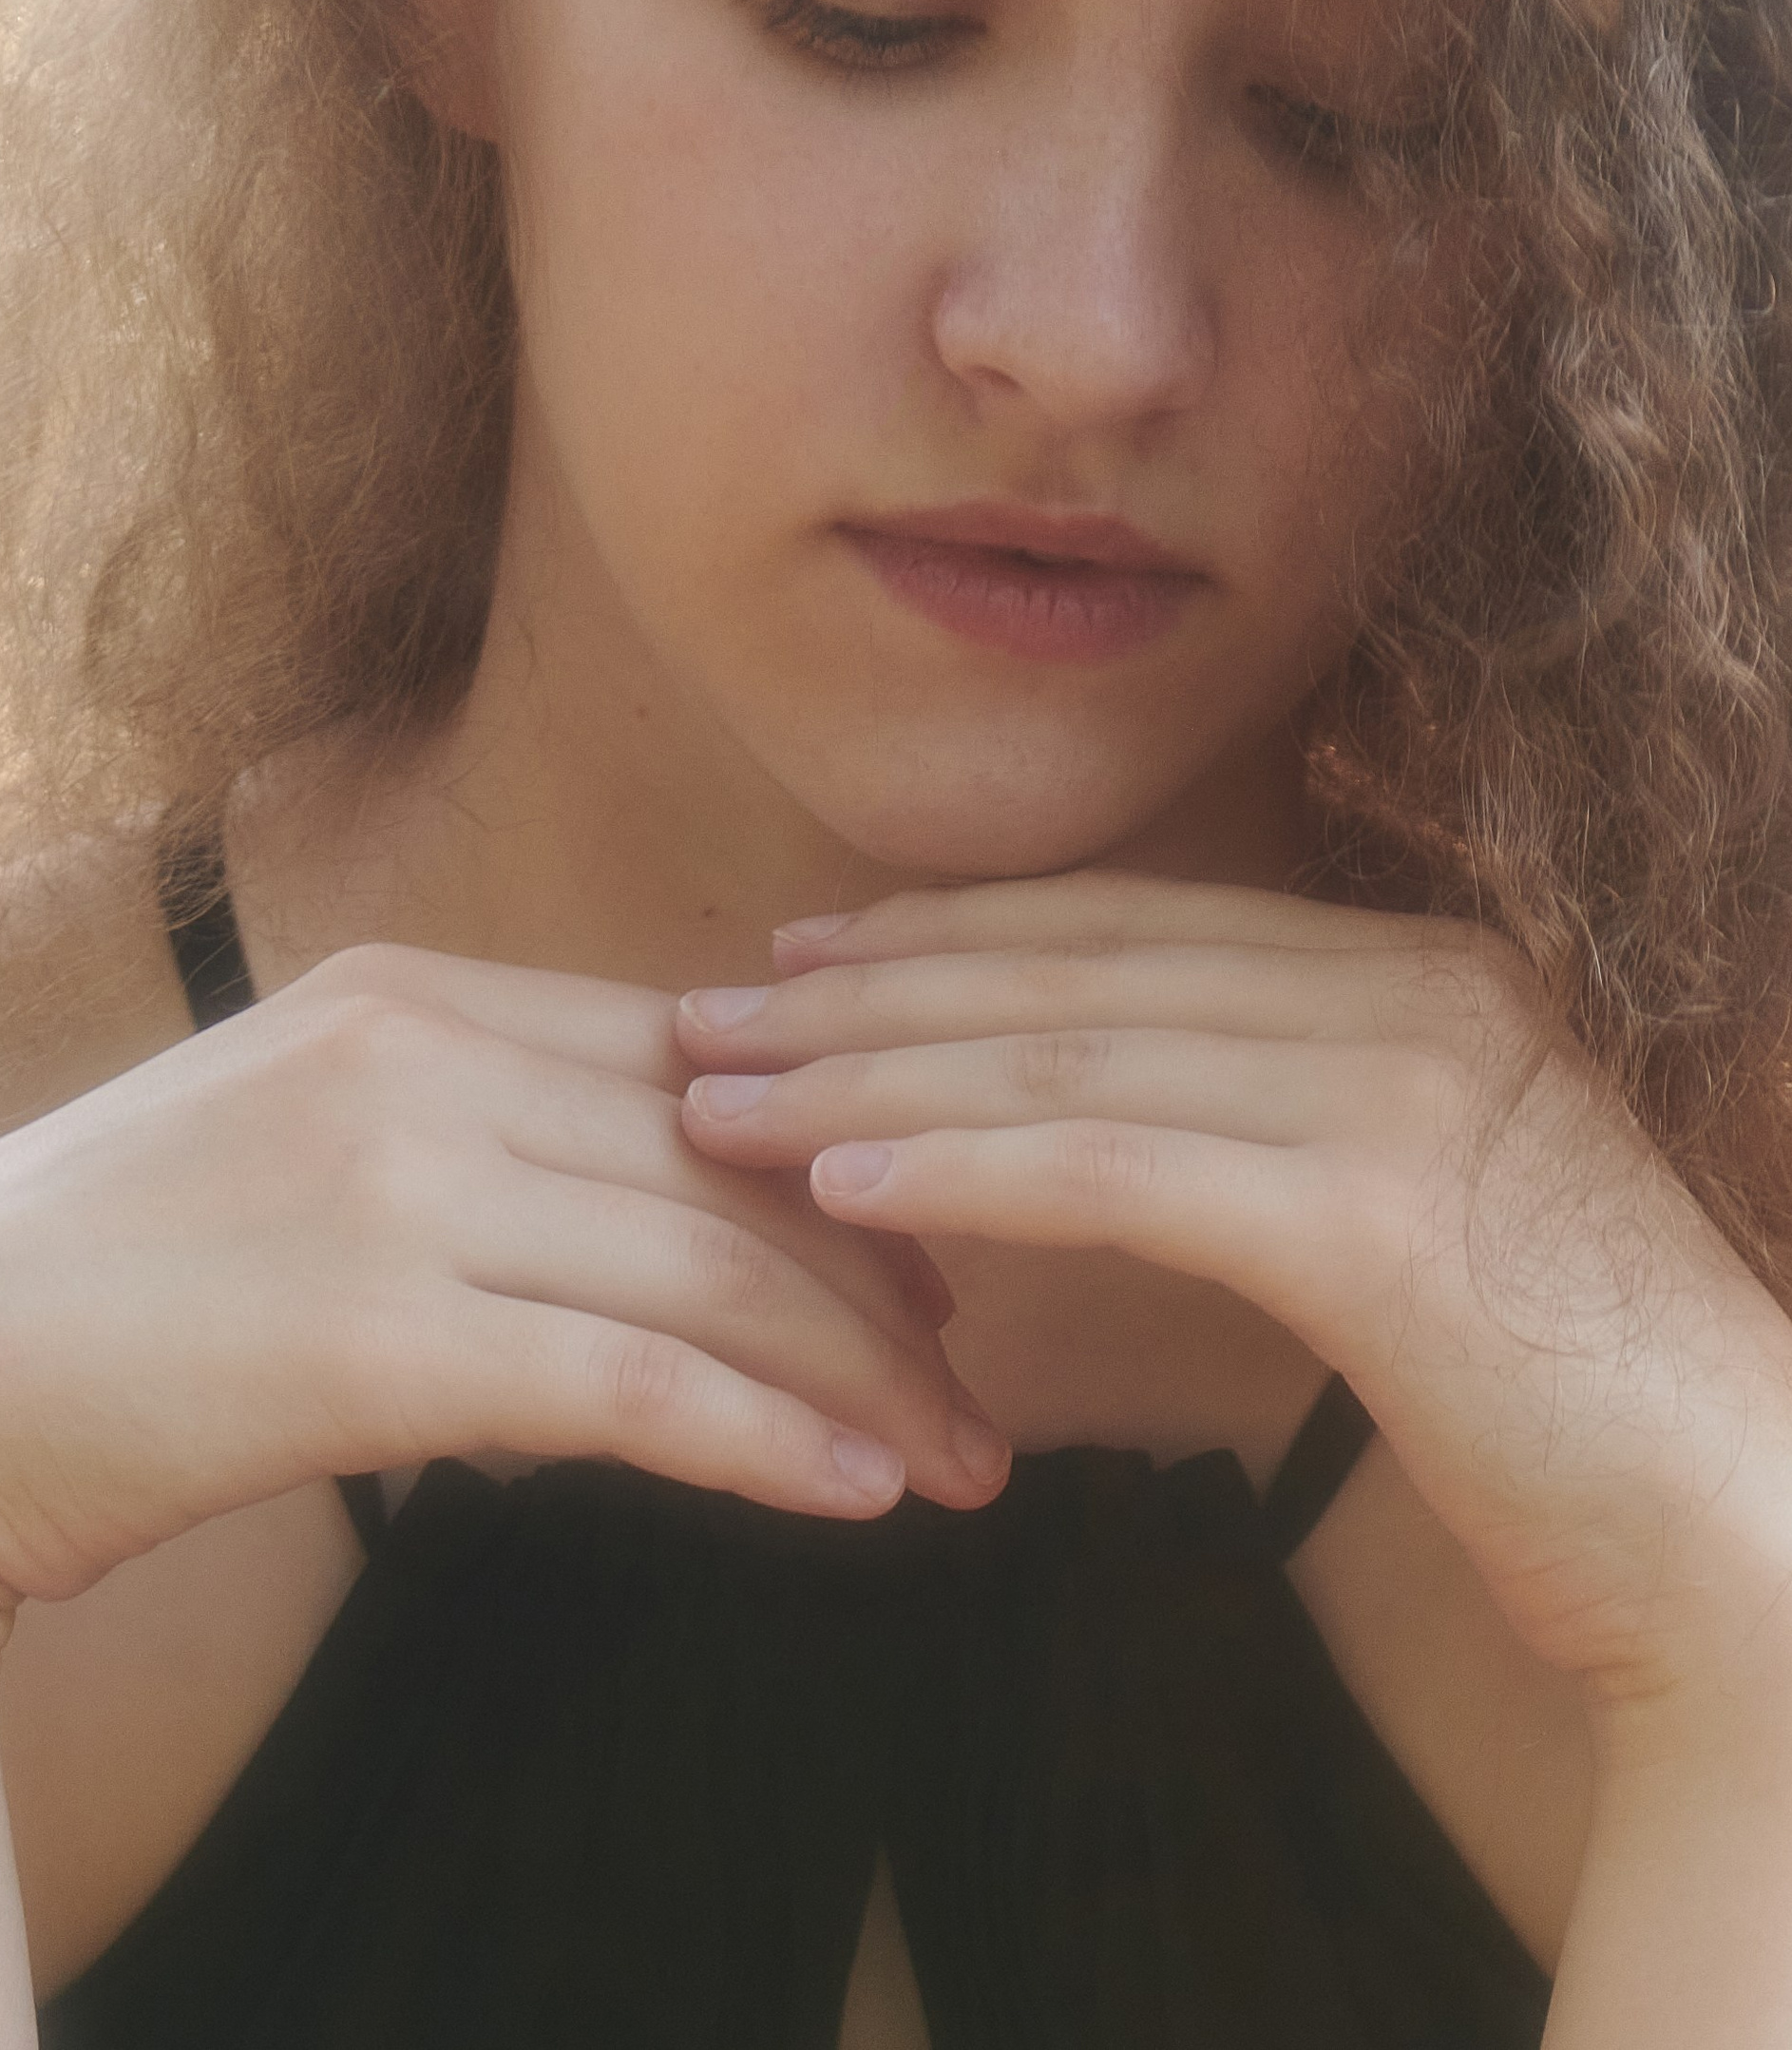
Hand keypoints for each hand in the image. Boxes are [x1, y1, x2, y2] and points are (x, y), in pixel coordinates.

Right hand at [0, 943, 1008, 1608]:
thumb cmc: (127, 1270)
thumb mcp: (320, 1134)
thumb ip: (495, 1133)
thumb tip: (681, 1209)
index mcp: (426, 994)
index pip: (699, 1064)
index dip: (832, 1158)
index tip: (918, 1244)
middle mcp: (427, 1059)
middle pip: (732, 1167)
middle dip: (879, 1274)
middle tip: (972, 1364)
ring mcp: (402, 1186)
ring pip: (710, 1274)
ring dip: (863, 1373)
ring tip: (962, 1455)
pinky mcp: (373, 1337)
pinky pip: (634, 1389)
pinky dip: (769, 1441)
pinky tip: (862, 1489)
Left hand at [673, 873, 1791, 1697]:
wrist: (1739, 1539)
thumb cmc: (1568, 1395)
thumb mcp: (1421, 1210)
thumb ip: (1285, 1130)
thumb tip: (1099, 1117)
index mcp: (1425, 972)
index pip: (1140, 933)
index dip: (960, 939)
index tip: (816, 958)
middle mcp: (1417, 990)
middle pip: (1086, 976)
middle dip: (878, 993)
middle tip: (712, 1011)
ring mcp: (1404, 1087)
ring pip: (1081, 1062)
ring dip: (881, 1077)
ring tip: (729, 1099)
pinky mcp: (1377, 1215)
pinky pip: (1124, 1172)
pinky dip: (971, 1170)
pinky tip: (846, 1184)